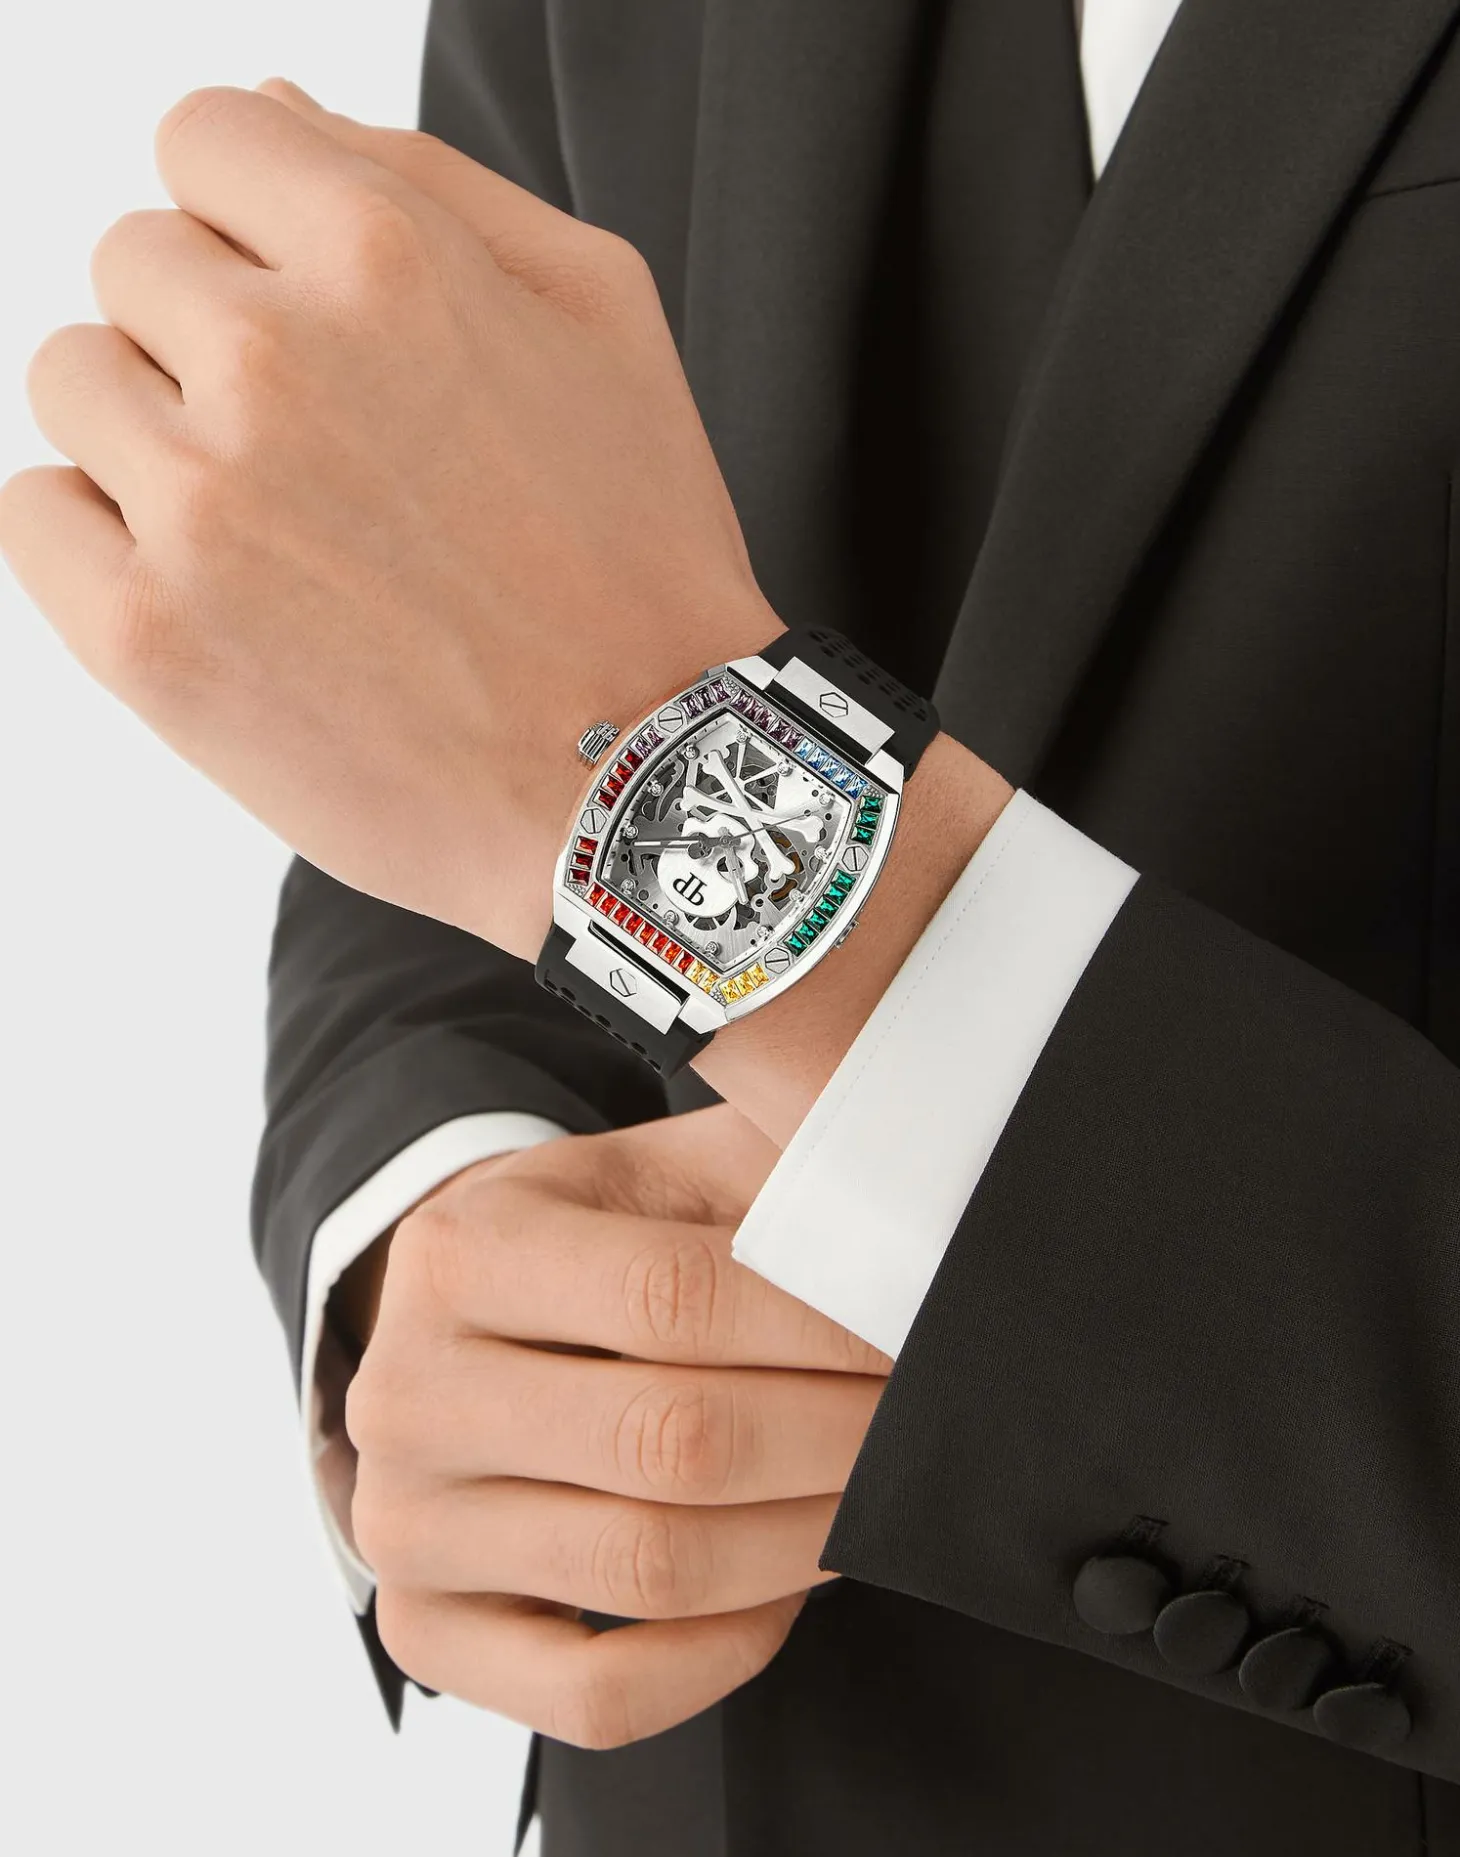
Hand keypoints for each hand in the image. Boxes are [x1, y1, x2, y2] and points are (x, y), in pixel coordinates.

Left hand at [0, 83, 779, 958]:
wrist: (636, 782)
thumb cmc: (639, 558)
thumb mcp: (604, 319)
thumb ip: (435, 183)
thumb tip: (275, 110)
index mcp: (386, 258)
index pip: (204, 139)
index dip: (252, 220)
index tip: (300, 307)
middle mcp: (275, 361)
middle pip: (130, 261)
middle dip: (210, 333)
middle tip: (320, 451)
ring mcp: (199, 503)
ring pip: (72, 380)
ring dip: (155, 433)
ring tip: (274, 527)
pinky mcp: (147, 637)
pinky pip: (33, 514)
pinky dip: (98, 535)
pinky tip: (207, 583)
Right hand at [344, 1105, 891, 1747]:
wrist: (481, 1327)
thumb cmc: (605, 1243)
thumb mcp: (668, 1164)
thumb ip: (773, 1125)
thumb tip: (900, 1169)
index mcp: (460, 1249)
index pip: (672, 1295)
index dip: (824, 1324)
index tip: (922, 1329)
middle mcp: (404, 1393)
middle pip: (671, 1442)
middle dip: (839, 1437)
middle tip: (929, 1417)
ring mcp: (403, 1527)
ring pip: (648, 1569)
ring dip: (803, 1539)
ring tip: (875, 1489)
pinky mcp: (427, 1634)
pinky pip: (597, 1696)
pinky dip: (720, 1658)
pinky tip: (782, 1590)